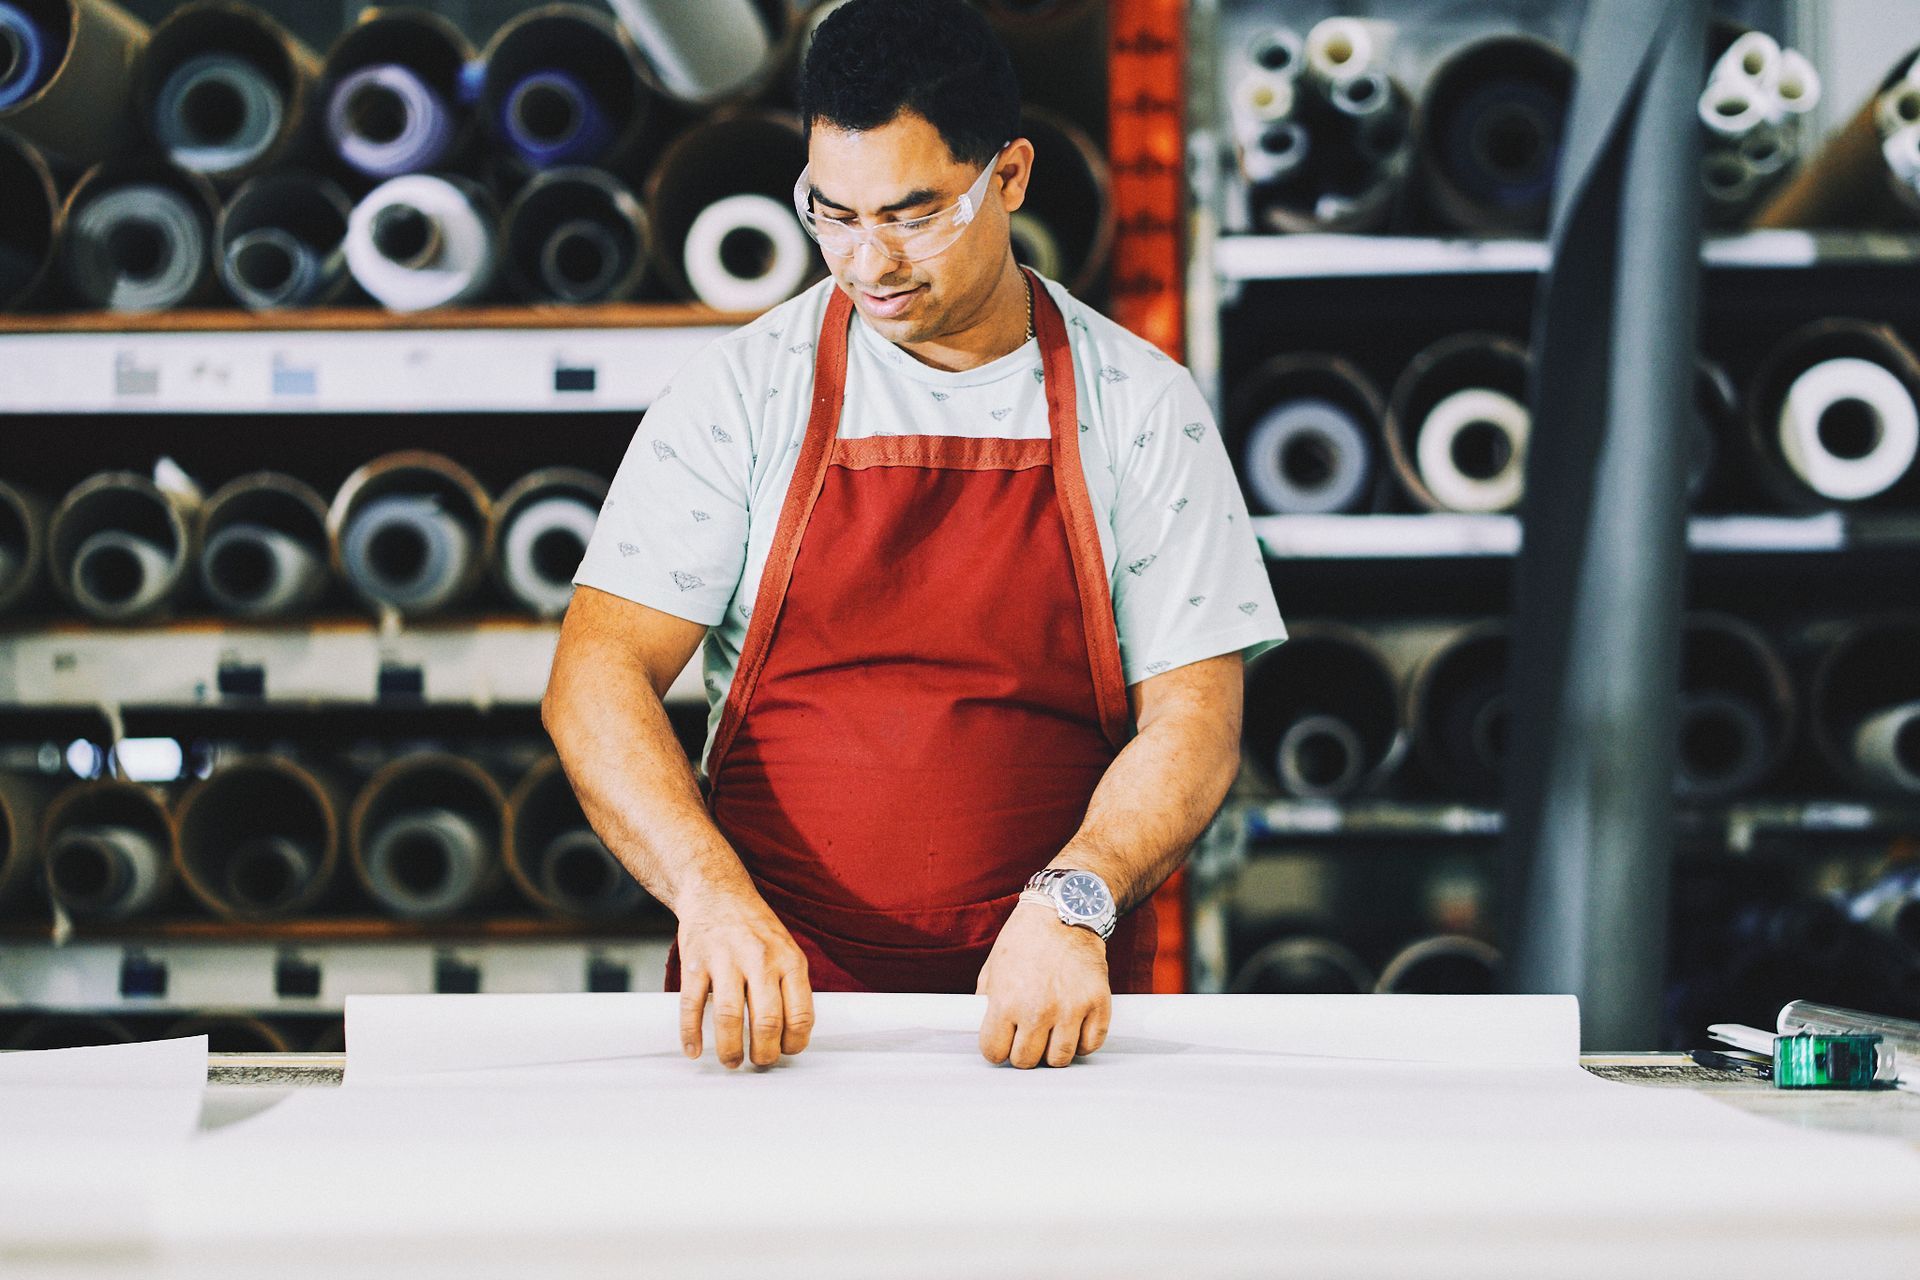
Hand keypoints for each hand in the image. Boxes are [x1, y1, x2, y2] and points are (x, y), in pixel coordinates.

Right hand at [675, 891, 813, 1069]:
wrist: (716, 891)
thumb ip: (790, 986)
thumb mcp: (786, 949)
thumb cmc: (754, 927)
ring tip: (731, 1061)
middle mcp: (760, 959)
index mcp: (789, 960)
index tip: (786, 1051)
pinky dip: (691, 1033)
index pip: (800, 1013)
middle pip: (767, 1021)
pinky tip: (694, 1049)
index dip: (795, 1042)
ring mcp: (726, 960)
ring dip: (730, 1049)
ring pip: (729, 1017)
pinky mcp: (696, 962)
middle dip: (764, 1053)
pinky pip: (691, 1005)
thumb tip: (792, 1033)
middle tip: (759, 1062)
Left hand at [976, 899, 1110, 1067]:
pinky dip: (1083, 1042)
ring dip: (1053, 1051)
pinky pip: (1091, 1044)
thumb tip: (984, 1031)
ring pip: (1060, 1059)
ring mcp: (1071, 1009)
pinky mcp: (1098, 1004)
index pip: (994, 1052)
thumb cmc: (1026, 937)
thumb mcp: (993, 967)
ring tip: (1051, 1033)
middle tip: (1027, 1036)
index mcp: (1006, 1001)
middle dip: (1023, 1051)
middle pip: (1026, 1061)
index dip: (995, 1048)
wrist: (1065, 909)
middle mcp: (1038, 1010)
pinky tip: (1074, 1028)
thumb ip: (987, 1002)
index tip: (1002, 1042)